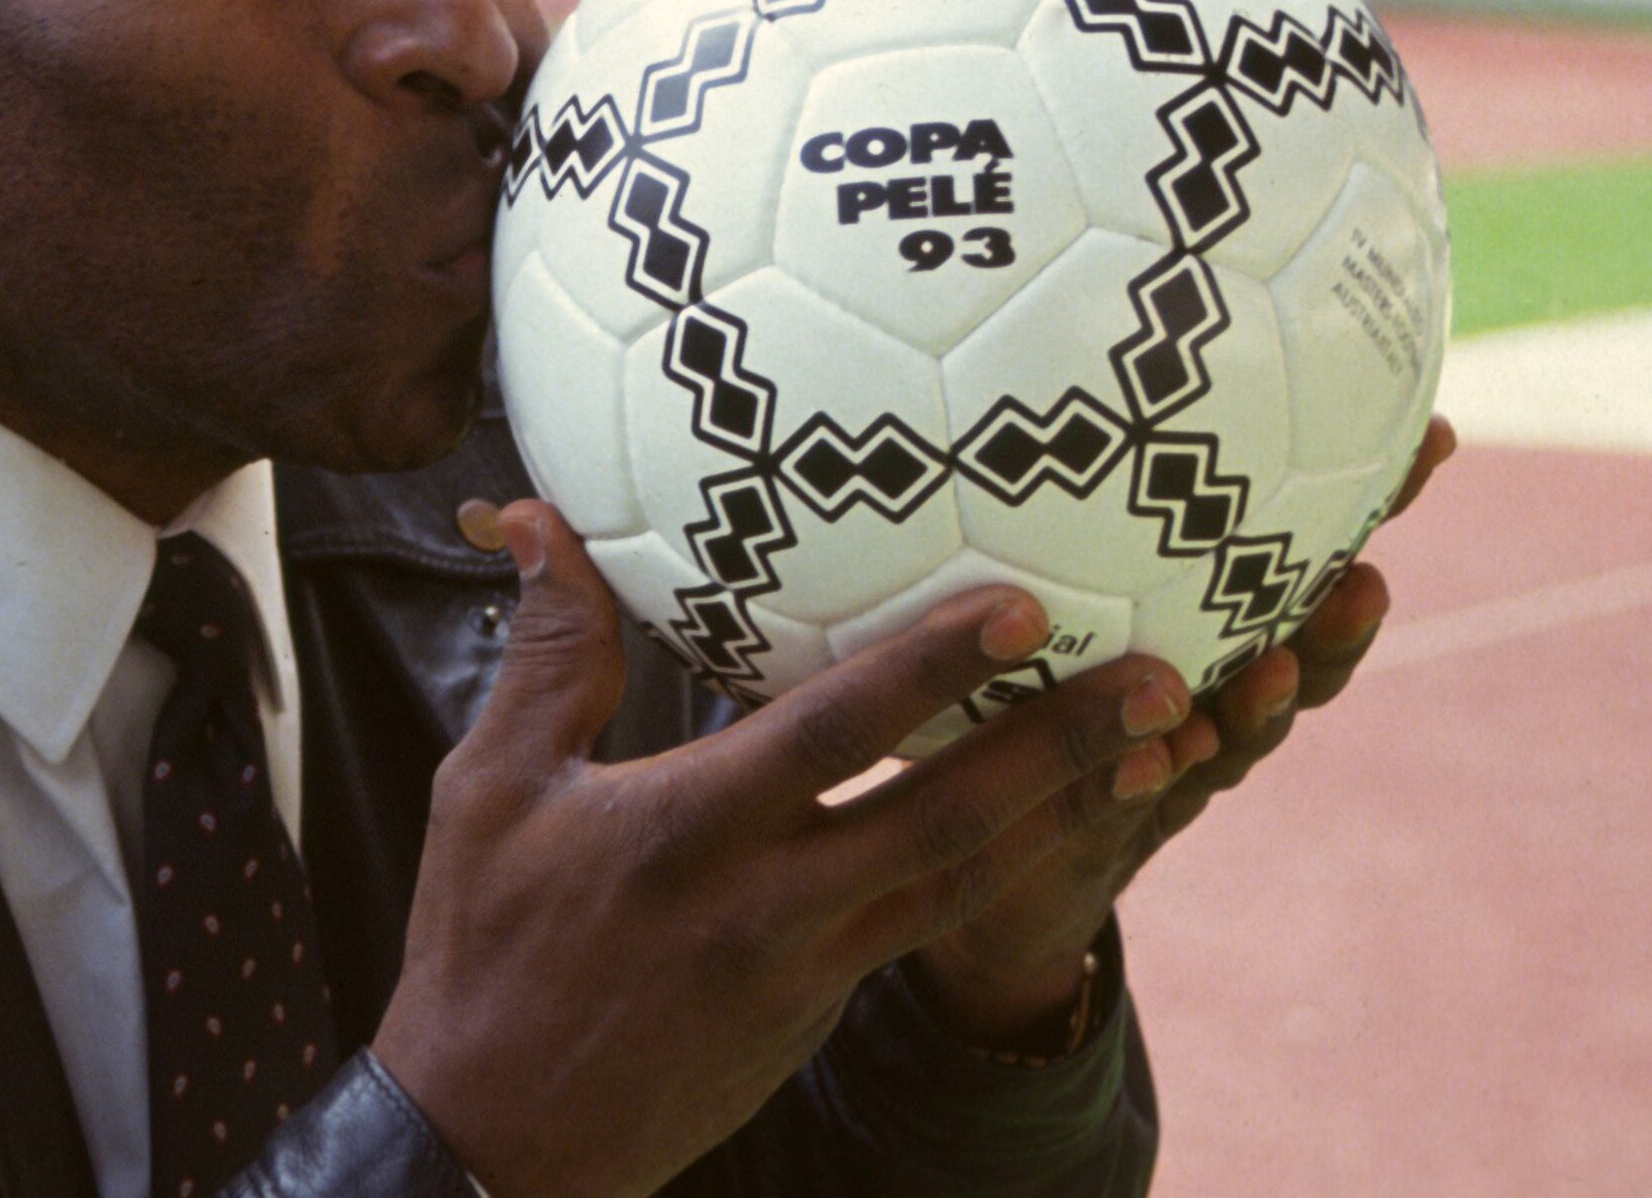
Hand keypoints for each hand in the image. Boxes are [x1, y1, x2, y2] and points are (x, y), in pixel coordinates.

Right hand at [370, 501, 1194, 1197]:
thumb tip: (537, 516)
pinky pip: (924, 925)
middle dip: (1067, 750)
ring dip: (1069, 817)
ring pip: (964, 884)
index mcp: (688, 834)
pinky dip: (1002, 871)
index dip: (936, 668)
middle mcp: (770, 907)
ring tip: (1160, 755)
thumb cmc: (483, 949)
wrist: (497, 1145)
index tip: (1027, 604)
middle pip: (950, 822)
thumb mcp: (490, 789)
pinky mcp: (819, 1016)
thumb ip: (546, 651)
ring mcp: (808, 975)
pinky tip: (1049, 824)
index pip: (835, 735)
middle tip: (1168, 684)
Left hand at [907, 414, 1462, 1045]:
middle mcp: (1213, 689)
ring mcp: (1172, 761)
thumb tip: (1061, 299)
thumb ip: (1072, 487)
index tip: (1434, 437)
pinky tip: (1167, 746)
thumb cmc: (1018, 683)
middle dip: (1339, 619)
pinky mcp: (1112, 822)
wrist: (988, 852)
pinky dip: (1159, 772)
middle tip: (1366, 576)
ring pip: (1239, 731)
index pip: (1302, 555)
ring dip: (1263, 704)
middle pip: (1302, 650)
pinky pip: (1140, 794)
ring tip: (1273, 670)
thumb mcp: (1040, 573)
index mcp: (1210, 620)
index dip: (1372, 503)